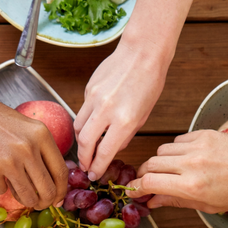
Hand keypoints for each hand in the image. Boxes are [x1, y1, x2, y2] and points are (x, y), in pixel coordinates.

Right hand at [0, 91, 67, 209]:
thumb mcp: (26, 128)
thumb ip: (40, 149)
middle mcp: (29, 148)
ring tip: (15, 189)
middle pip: (48, 189)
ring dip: (23, 199)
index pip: (61, 172)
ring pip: (27, 196)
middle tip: (37, 203)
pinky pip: (1, 190)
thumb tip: (51, 180)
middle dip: (43, 202)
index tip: (57, 200)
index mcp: (41, 135)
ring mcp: (9, 160)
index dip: (61, 191)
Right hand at [75, 44, 166, 179]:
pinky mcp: (88, 89)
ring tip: (87, 147)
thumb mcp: (144, 114)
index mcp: (124, 120)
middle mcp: (106, 110)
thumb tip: (113, 147)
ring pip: (77, 127)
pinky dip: (85, 120)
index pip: (104, 152)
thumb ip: (126, 133)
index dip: (97, 167)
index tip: (94, 174)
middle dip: (83, 158)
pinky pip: (82, 110)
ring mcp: (94, 98)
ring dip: (81, 141)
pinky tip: (94, 121)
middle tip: (86, 166)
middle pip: (84, 143)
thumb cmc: (149, 82)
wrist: (142, 52)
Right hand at [127, 130, 227, 212]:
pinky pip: (178, 140)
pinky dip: (176, 149)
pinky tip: (186, 158)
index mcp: (192, 186)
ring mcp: (198, 146)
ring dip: (161, 161)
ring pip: (162, 150)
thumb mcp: (208, 205)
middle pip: (151, 164)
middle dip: (145, 174)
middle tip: (148, 182)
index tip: (134, 190)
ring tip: (170, 170)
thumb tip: (153, 201)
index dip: (137, 187)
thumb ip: (176, 201)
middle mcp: (192, 164)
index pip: (150, 182)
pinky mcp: (205, 134)